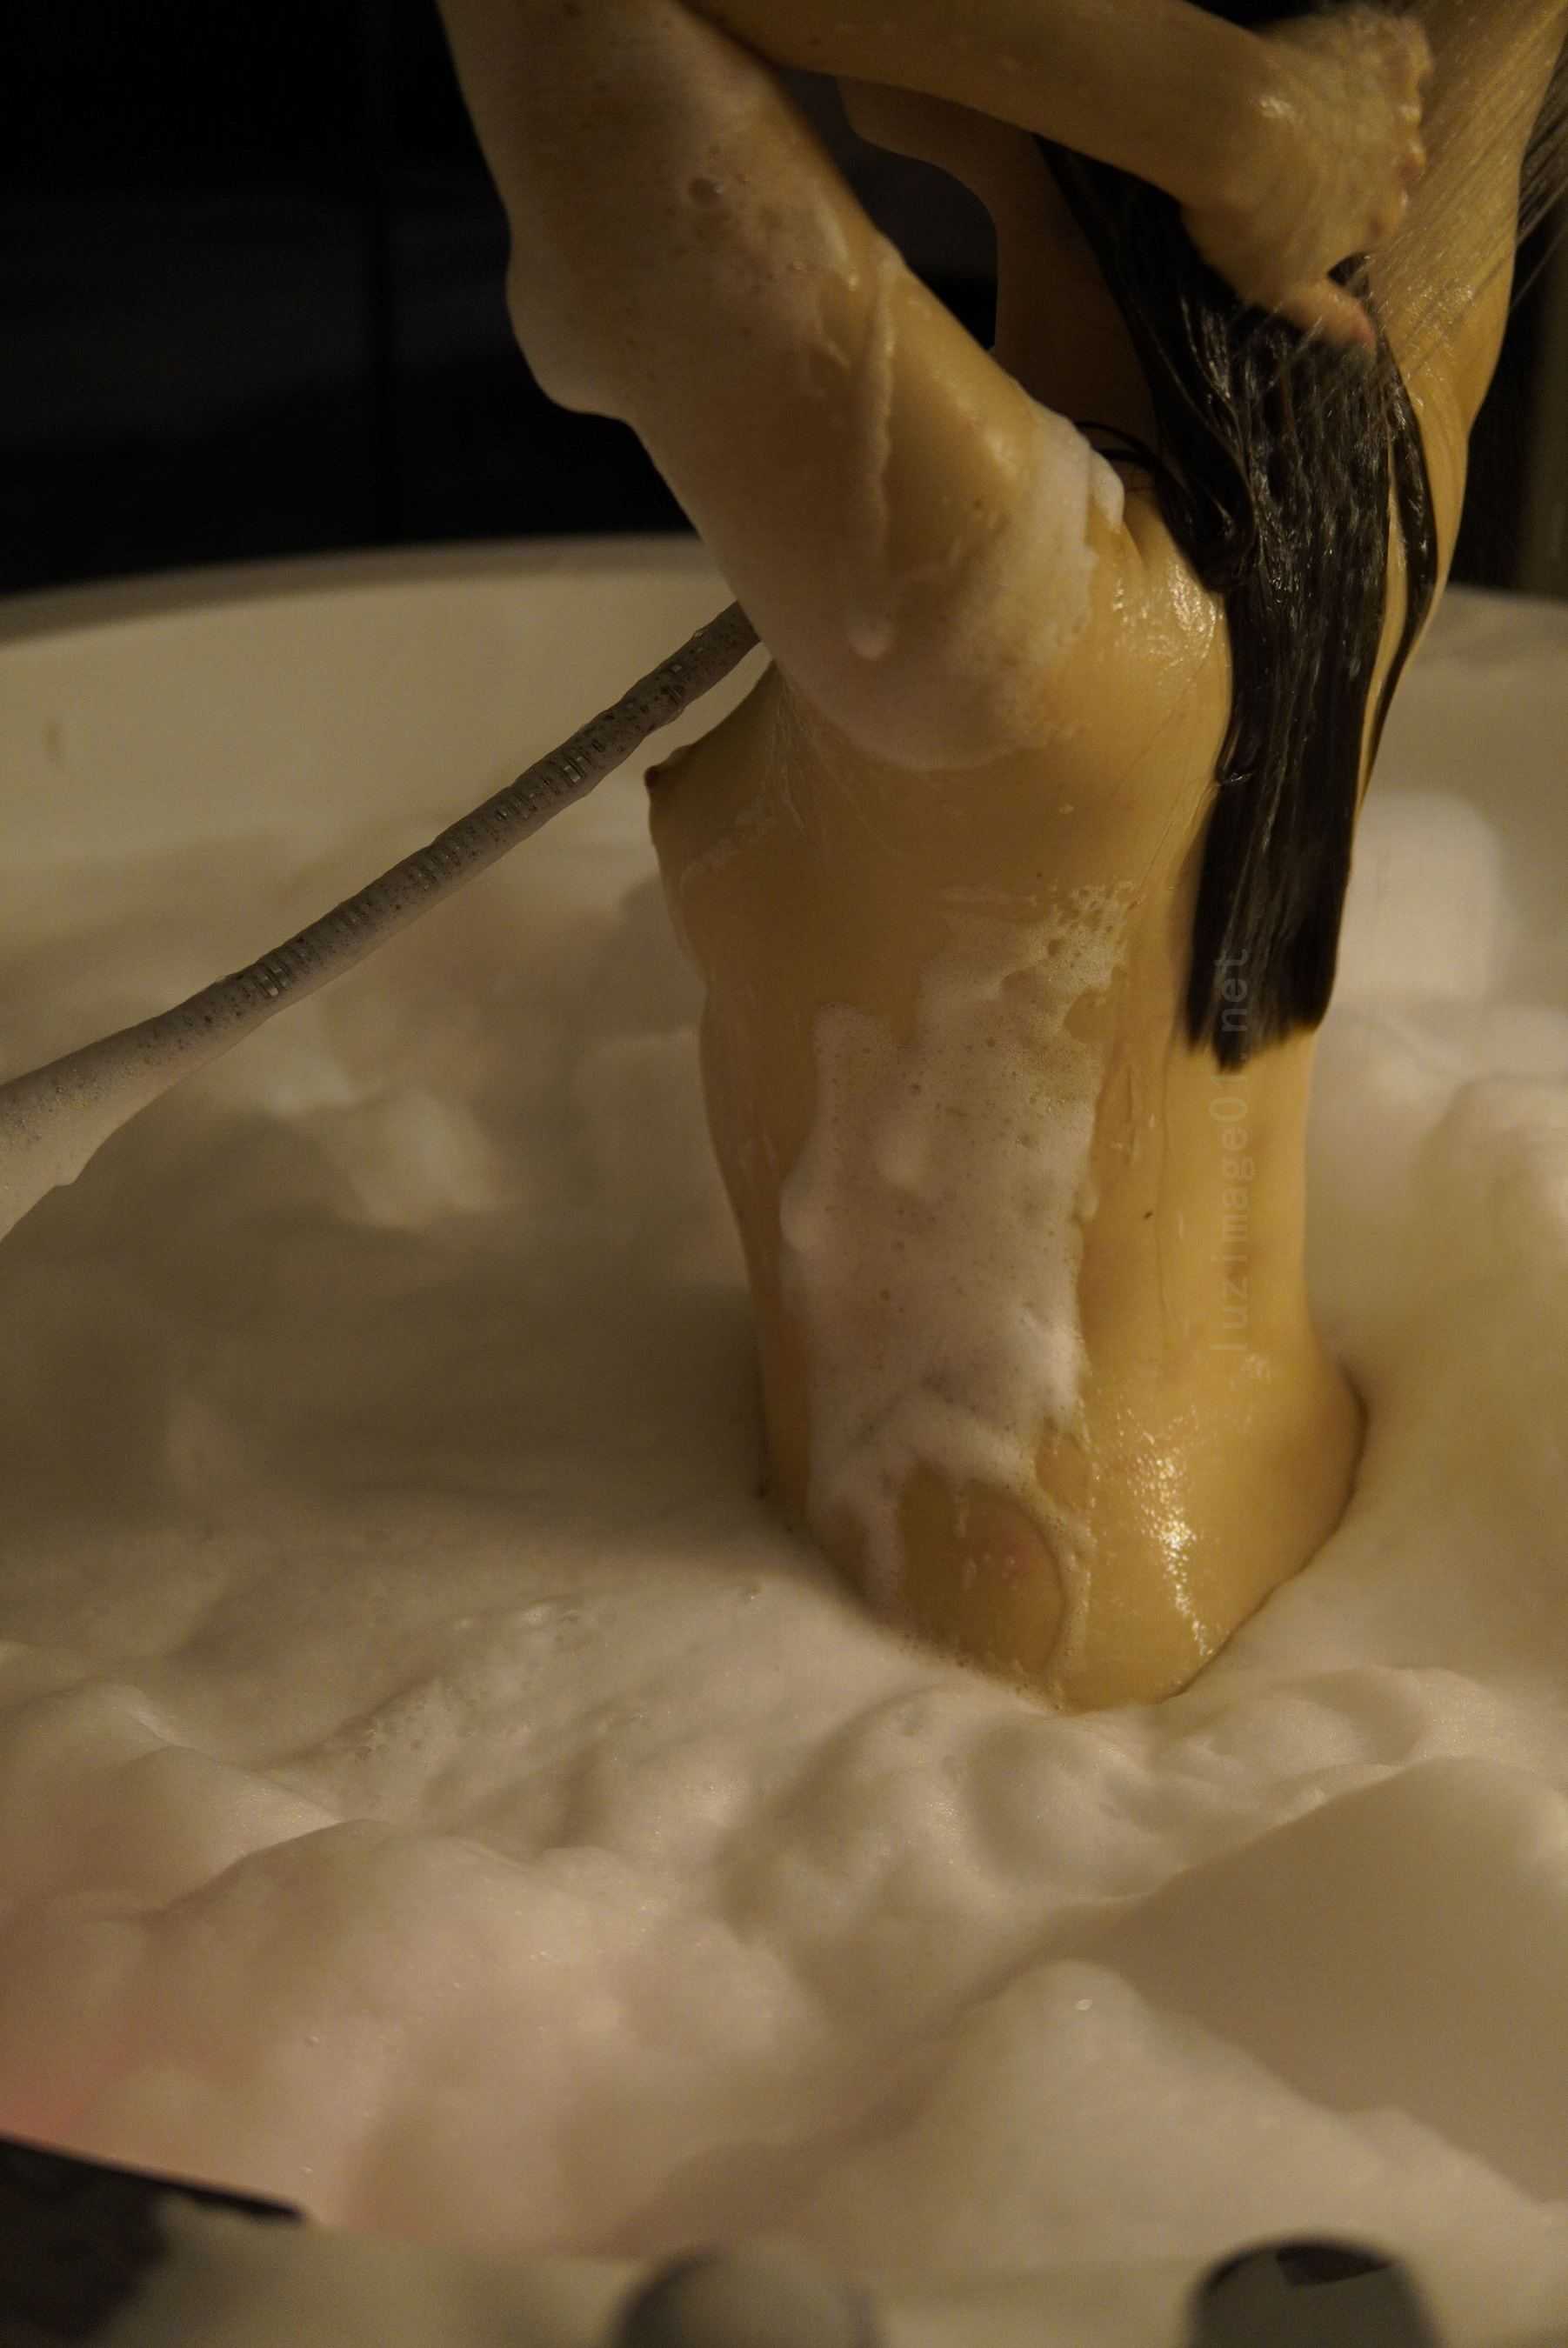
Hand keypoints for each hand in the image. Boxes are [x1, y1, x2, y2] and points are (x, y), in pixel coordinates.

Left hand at [1180, 5, 1432, 350]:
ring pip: (1401, 112)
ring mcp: (1400, 107)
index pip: (1377, 221)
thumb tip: (1369, 349)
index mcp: (1381, 221)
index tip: (1306, 204)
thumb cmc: (1246, 218)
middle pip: (1396, 167)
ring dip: (1372, 112)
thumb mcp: (1278, 286)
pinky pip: (1409, 52)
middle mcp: (1403, 165)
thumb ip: (1327, 316)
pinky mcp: (1388, 52)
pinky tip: (1358, 60)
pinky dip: (1393, 57)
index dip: (1343, 212)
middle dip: (1364, 164)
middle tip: (1309, 155)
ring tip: (1320, 109)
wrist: (1229, 126)